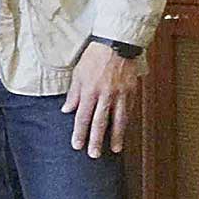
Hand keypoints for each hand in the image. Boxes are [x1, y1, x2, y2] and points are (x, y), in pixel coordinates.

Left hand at [63, 41, 140, 156]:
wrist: (117, 44)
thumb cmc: (94, 57)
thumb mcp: (78, 74)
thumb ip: (73, 94)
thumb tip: (66, 110)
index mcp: (89, 91)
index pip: (82, 117)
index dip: (80, 133)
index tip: (77, 146)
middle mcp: (106, 95)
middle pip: (100, 122)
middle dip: (96, 140)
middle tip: (94, 155)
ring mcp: (121, 94)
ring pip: (119, 119)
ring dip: (116, 136)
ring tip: (115, 149)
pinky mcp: (132, 91)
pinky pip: (129, 110)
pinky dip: (126, 122)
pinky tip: (124, 131)